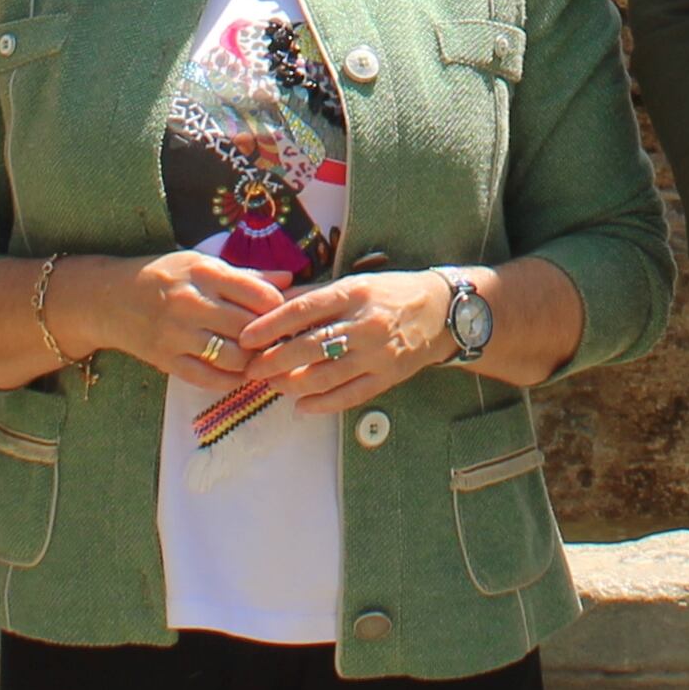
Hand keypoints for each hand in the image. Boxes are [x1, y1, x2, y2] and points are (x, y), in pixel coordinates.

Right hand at [73, 253, 288, 392]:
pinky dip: (230, 380)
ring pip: (233, 357)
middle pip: (249, 328)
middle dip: (269, 337)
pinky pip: (208, 378)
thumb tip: (290, 279)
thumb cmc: (163, 276)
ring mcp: (177, 335)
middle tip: (278, 340)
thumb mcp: (201, 264)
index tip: (283, 313)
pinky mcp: (167, 360)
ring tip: (258, 357)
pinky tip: (238, 373)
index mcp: (203, 273)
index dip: (278, 307)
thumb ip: (246, 275)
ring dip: (252, 361)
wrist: (110, 299)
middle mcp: (191, 303)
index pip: (258, 294)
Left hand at [240, 269, 458, 413]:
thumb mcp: (354, 283)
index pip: (303, 310)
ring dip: (292, 384)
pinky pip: (349, 395)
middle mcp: (364, 324)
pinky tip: (301, 407)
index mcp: (353, 294)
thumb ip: (315, 295)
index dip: (271, 326)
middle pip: (310, 346)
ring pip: (326, 376)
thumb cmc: (391, 292)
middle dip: (274, 361)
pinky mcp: (388, 377)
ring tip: (272, 385)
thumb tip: (273, 302)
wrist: (442, 312)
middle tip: (251, 369)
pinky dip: (322, 404)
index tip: (246, 338)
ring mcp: (377, 354)